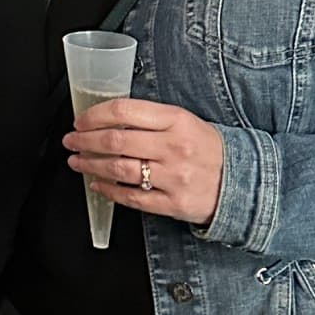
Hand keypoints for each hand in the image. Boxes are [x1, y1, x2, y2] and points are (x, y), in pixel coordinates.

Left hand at [64, 96, 225, 225]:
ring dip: (90, 165)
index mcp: (176, 121)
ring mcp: (173, 177)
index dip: (94, 115)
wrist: (244, 182)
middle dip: (84, 141)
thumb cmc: (208, 149)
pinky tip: (97, 184)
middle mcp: (174, 147)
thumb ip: (149, 118)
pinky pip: (132, 197)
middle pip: (115, 141)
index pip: (123, 111)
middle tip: (70, 141)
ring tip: (77, 162)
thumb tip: (107, 118)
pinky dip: (109, 190)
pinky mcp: (173, 203)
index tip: (80, 121)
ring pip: (118, 169)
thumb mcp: (184, 122)